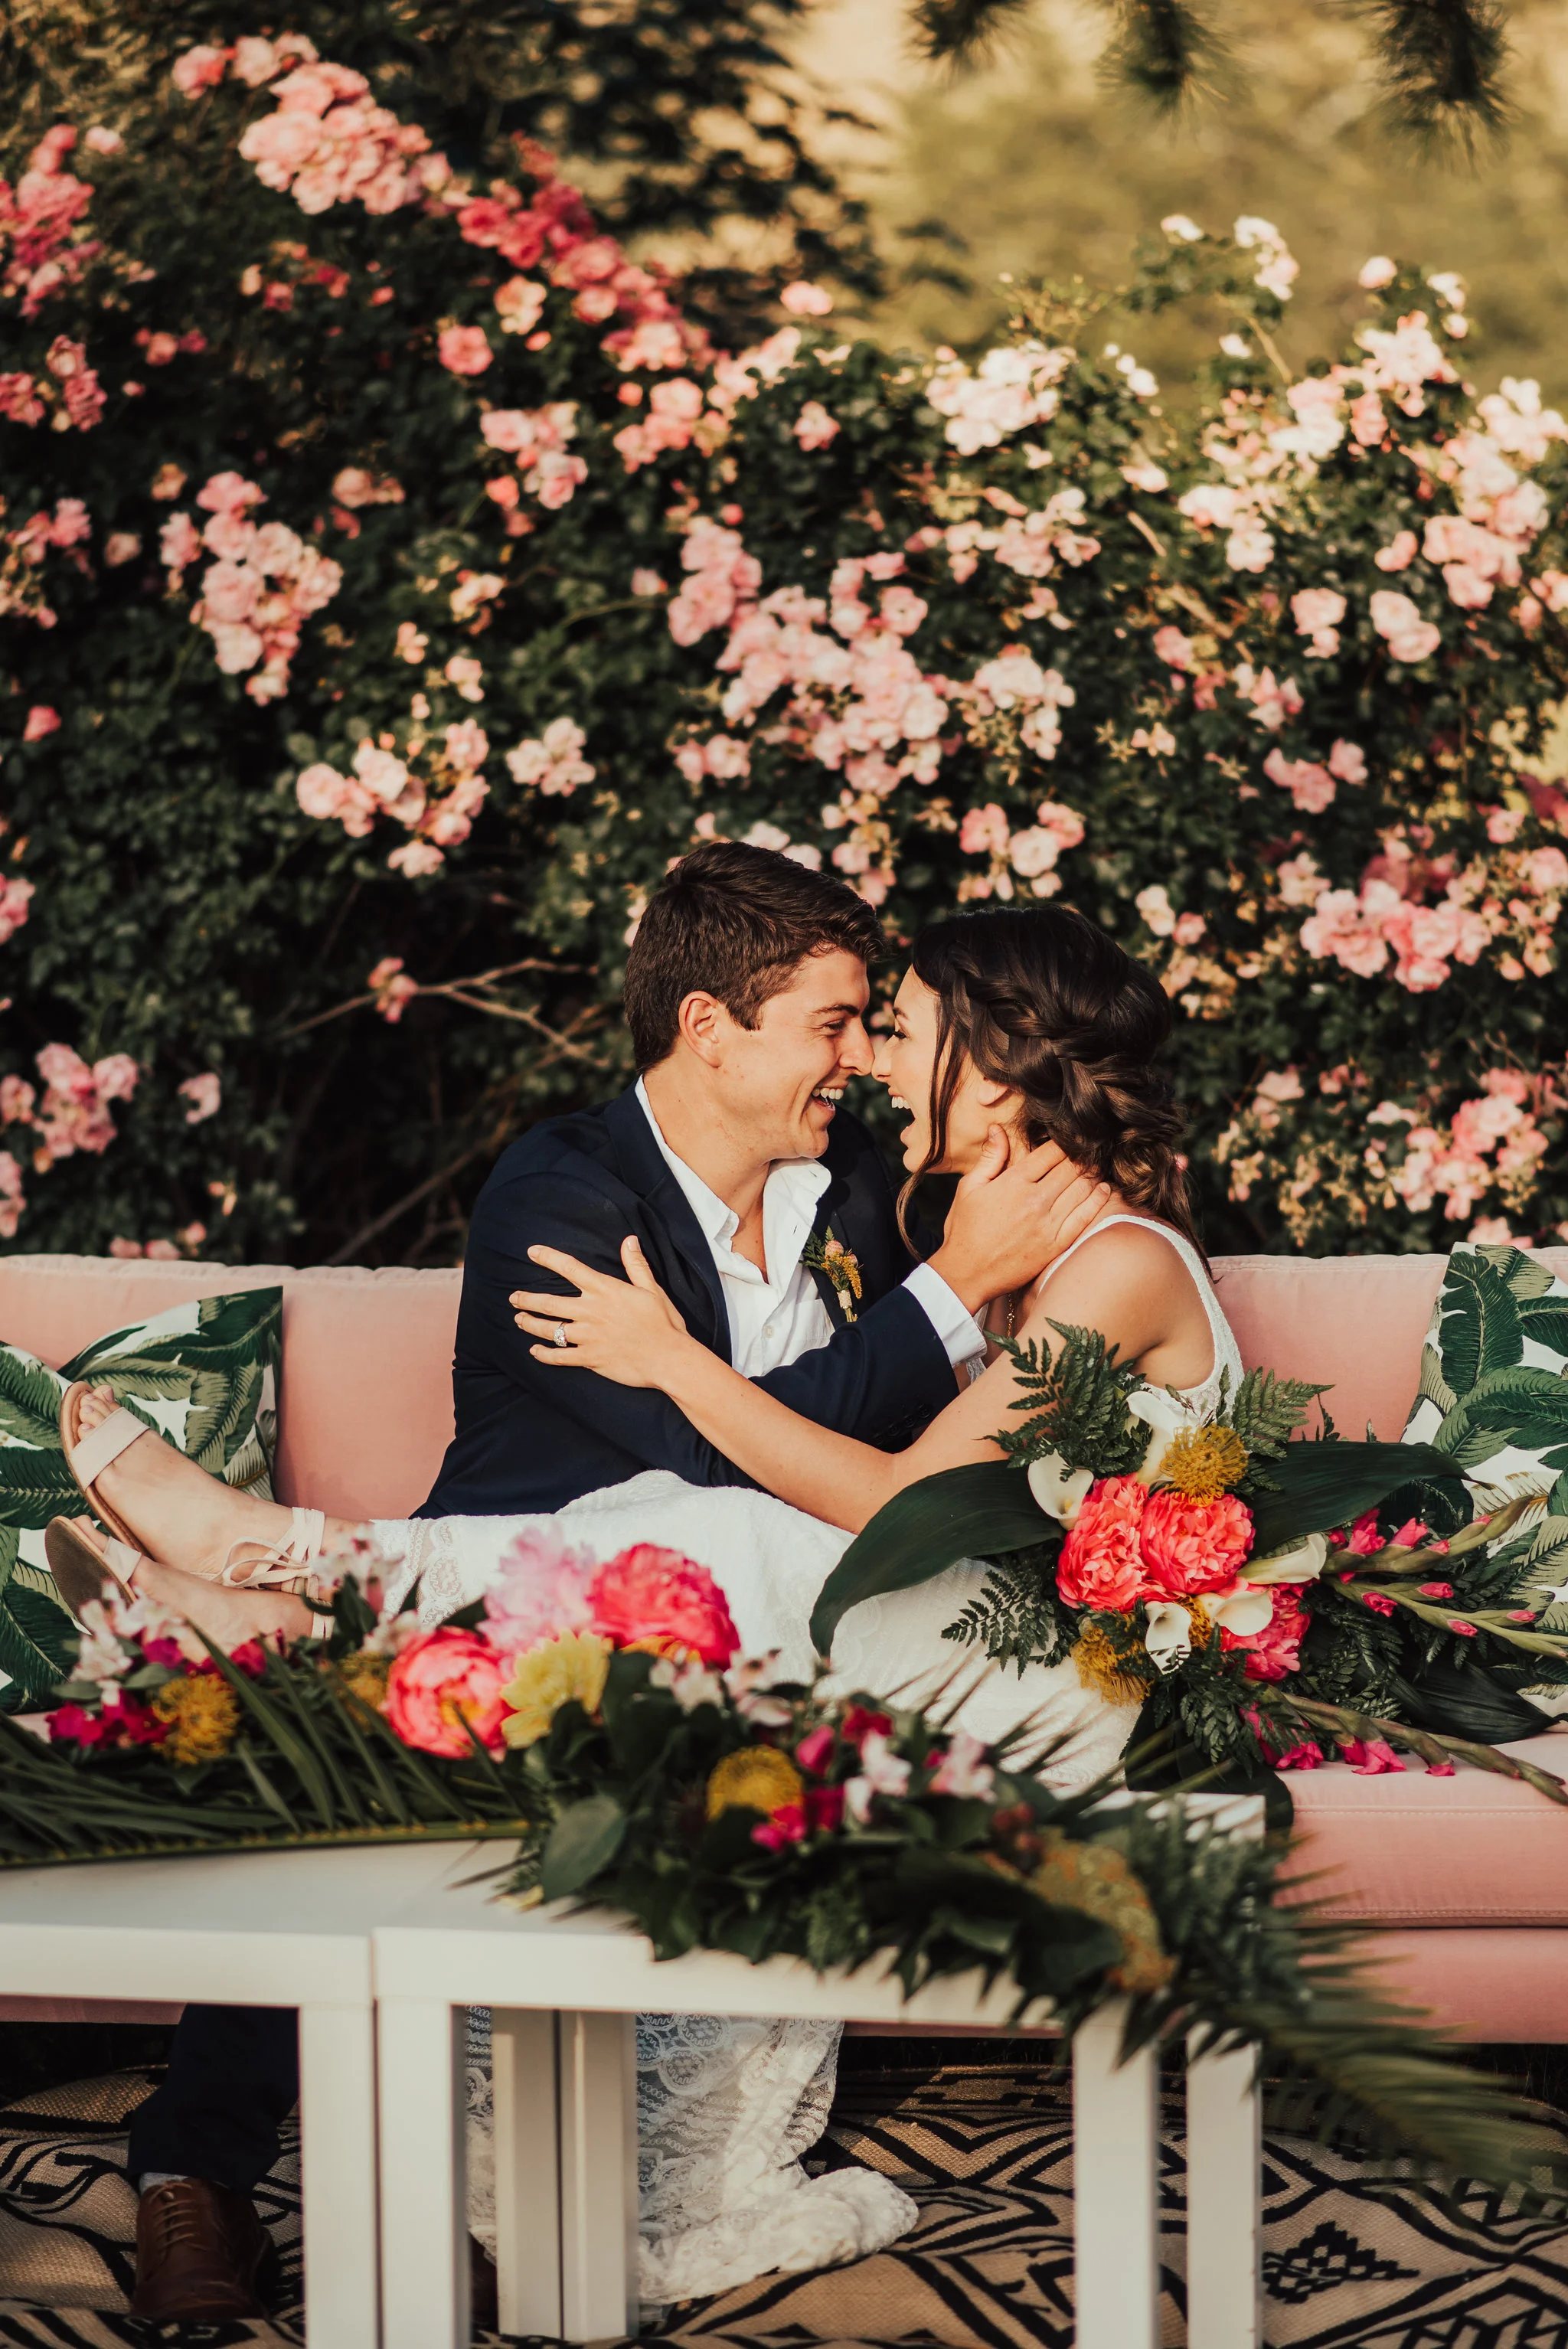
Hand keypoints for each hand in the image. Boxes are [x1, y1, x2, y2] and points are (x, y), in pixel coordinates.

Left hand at [511, 1237, 694, 1389]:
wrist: (669, 1358)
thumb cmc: (663, 1323)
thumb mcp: (652, 1289)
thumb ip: (636, 1265)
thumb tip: (629, 1240)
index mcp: (605, 1290)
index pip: (570, 1267)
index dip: (548, 1257)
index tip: (532, 1252)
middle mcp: (591, 1311)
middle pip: (549, 1302)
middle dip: (527, 1299)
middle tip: (514, 1298)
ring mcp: (588, 1336)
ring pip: (549, 1329)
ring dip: (530, 1324)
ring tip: (519, 1320)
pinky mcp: (590, 1359)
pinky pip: (559, 1357)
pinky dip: (544, 1354)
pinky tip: (535, 1351)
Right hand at [926, 1128, 1109, 1312]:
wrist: (966, 1274)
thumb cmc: (964, 1230)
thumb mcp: (969, 1188)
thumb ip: (990, 1157)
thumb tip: (998, 1128)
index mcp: (1013, 1182)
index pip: (1051, 1152)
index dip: (1065, 1141)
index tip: (1072, 1136)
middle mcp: (1034, 1200)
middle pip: (1071, 1168)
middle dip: (1082, 1155)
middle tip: (1091, 1148)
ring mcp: (1047, 1224)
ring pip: (1082, 1189)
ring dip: (1092, 1174)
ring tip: (1097, 1165)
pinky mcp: (1055, 1245)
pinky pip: (1084, 1217)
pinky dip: (1098, 1200)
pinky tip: (1104, 1190)